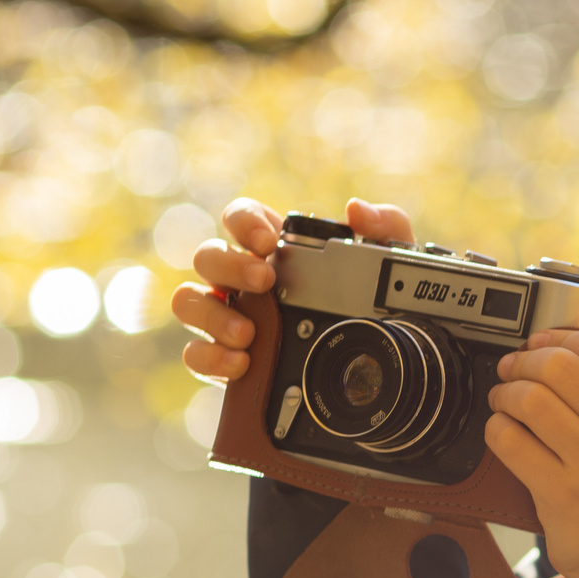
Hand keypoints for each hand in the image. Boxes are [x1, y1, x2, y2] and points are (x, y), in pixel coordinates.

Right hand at [173, 197, 413, 382]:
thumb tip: (358, 210)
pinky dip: (210, 357)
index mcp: (272, 248)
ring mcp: (225, 315)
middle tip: (265, 282)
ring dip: (212, 313)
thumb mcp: (390, 266)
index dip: (244, 222)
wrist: (369, 367)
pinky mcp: (222, 354)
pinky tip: (241, 364)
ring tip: (248, 333)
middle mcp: (240, 278)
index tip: (268, 242)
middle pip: (207, 256)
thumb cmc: (369, 304)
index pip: (240, 216)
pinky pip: (195, 352)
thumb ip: (386, 228)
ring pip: (188, 301)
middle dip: (231, 266)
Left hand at [486, 299, 578, 577]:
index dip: (561, 336)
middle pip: (559, 366)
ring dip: (506, 392)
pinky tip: (503, 430)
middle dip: (526, 360)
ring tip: (505, 399)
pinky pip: (513, 442)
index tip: (542, 344)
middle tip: (514, 369)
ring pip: (531, 400)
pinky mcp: (560, 493)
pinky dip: (498, 429)